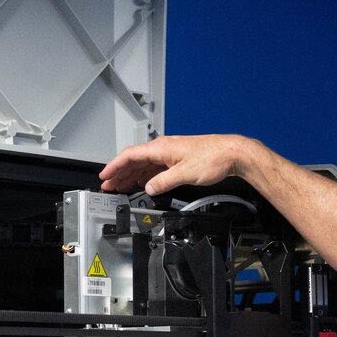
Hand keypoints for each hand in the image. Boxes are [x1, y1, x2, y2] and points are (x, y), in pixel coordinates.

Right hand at [99, 134, 259, 196]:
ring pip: (144, 165)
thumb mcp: (185, 174)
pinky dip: (145, 176)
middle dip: (119, 173)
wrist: (232, 154)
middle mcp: (163, 149)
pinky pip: (155, 168)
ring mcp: (170, 154)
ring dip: (131, 176)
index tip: (104, 175)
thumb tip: (149, 188)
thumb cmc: (213, 157)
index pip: (130, 156)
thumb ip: (163, 182)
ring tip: (121, 187)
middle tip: (109, 186)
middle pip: (134, 161)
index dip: (114, 166)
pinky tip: (143, 183)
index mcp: (161, 148)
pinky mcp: (178, 160)